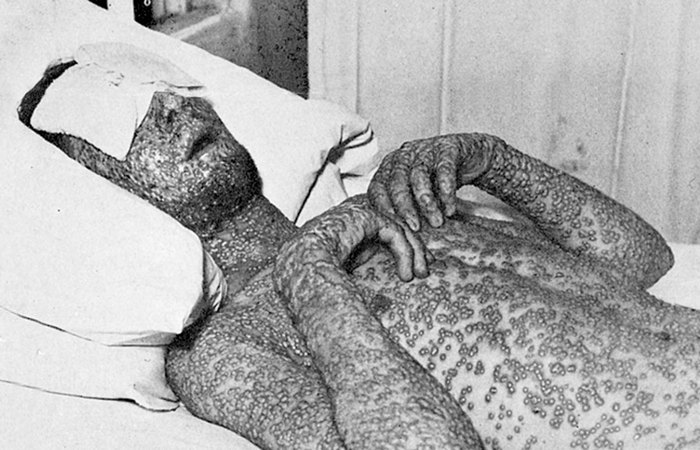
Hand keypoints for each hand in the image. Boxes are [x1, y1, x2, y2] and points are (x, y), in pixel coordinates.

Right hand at [283, 196, 430, 283]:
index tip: (413, 270)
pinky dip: (405, 253)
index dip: (402, 249)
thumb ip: (366, 263)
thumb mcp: (348, 269)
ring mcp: (361, 211)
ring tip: (419, 274)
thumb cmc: (315, 274)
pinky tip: (406, 273)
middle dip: (414, 247)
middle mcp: (356, 213)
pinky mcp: (367, 215)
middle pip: (395, 226)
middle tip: (424, 269)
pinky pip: (395, 233)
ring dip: (414, 253)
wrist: (300, 266)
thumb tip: (390, 281)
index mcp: (350, 224)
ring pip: (399, 228)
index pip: (384, 230)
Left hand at [368, 134, 493, 230]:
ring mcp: (425, 150)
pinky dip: (447, 193)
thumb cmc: (438, 179)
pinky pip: (445, 171)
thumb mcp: (417, 193)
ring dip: (427, 203)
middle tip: (415, 228)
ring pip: (419, 177)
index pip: (377, 187)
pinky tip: (450, 210)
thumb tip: (396, 238)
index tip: (391, 227)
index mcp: (390, 166)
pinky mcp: (448, 148)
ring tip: (436, 222)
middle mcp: (404, 156)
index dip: (382, 208)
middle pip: (396, 183)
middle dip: (405, 208)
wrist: (472, 156)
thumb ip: (404, 208)